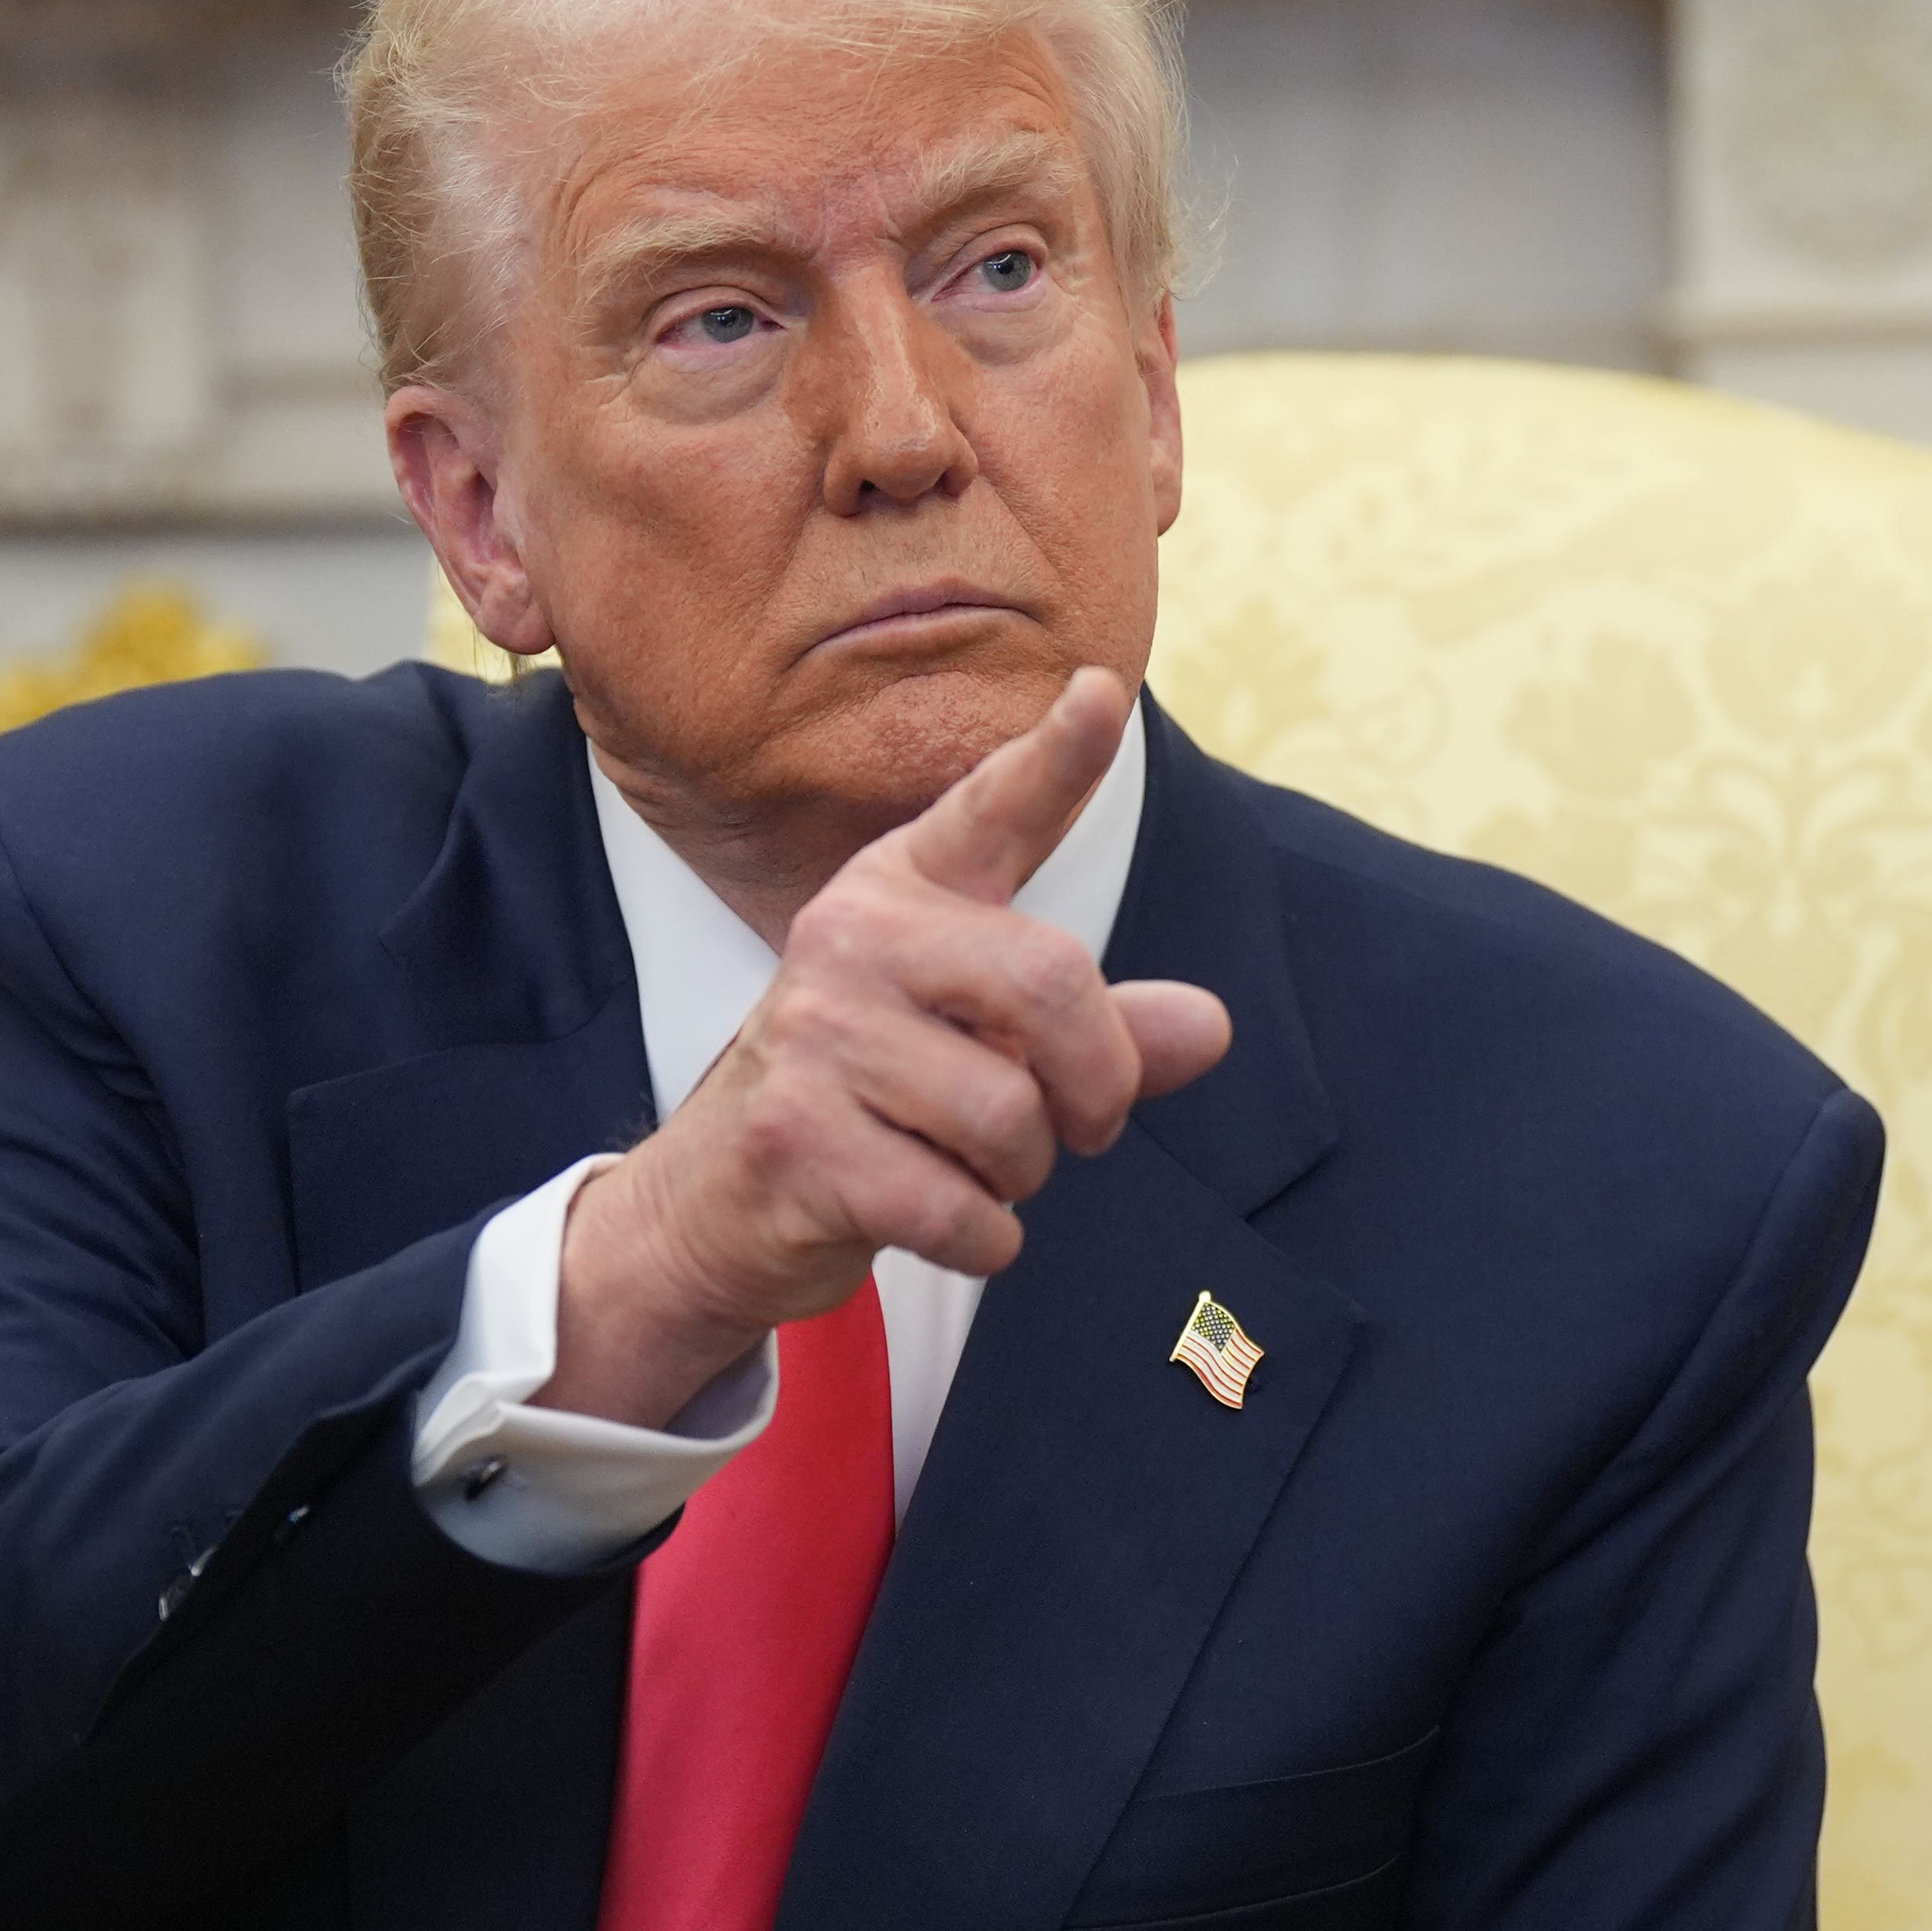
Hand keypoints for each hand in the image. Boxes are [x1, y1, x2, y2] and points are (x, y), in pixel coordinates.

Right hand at [541, 668, 1233, 1427]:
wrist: (719, 1201)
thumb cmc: (876, 1101)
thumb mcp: (984, 1044)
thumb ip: (1098, 1029)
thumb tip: (1212, 1027)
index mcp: (900, 892)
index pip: (991, 811)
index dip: (1056, 756)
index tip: (1103, 692)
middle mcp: (851, 939)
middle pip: (1051, 984)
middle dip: (1100, 1082)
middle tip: (1089, 1127)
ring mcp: (815, 1036)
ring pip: (1011, 1115)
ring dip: (1024, 1174)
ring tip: (973, 1166)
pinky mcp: (797, 1138)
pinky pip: (961, 1207)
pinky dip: (983, 1238)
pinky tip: (937, 1219)